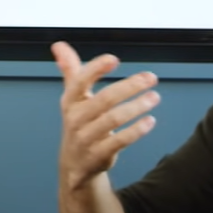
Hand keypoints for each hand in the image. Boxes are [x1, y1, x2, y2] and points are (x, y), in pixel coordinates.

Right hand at [52, 41, 159, 192]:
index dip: (95, 69)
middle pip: (104, 99)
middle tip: (150, 78)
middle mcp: (76, 119)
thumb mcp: (72, 99)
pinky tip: (149, 121)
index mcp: (70, 102)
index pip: (79, 82)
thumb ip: (70, 70)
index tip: (113, 59)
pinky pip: (119, 141)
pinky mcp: (99, 155)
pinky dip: (136, 131)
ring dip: (136, 107)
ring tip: (154, 97)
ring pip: (113, 120)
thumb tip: (59, 46)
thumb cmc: (79, 125)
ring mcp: (86, 139)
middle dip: (129, 86)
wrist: (74, 165)